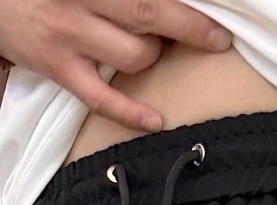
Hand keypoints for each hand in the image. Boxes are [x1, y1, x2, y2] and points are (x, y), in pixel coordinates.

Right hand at [0, 0, 232, 131]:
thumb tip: (167, 2)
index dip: (182, 4)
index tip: (215, 9)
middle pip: (149, 13)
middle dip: (190, 28)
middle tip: (217, 38)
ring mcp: (69, 36)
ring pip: (135, 56)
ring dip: (155, 56)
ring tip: (154, 50)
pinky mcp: (59, 68)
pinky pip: (102, 99)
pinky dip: (131, 113)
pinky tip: (156, 121)